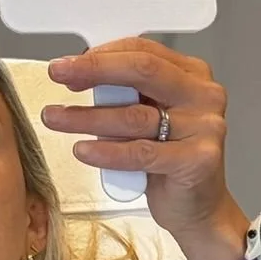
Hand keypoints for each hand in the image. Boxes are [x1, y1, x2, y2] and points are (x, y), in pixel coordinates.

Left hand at [41, 40, 248, 259]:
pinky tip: (83, 150)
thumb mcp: (147, 115)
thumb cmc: (168, 160)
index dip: (101, 55)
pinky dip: (107, 152)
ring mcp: (205, 127)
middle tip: (58, 75)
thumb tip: (79, 72)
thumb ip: (125, 92)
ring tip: (55, 118)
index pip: (143, 51)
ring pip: (135, 115)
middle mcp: (203, 95)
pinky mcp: (198, 160)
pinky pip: (141, 152)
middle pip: (143, 71)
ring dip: (87, 116)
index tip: (67, 65)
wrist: (198, 208)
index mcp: (191, 75)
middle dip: (94, 70)